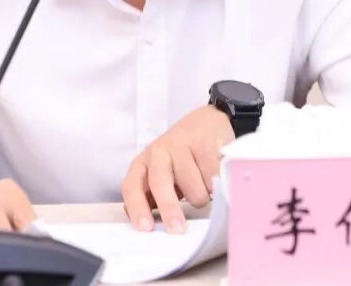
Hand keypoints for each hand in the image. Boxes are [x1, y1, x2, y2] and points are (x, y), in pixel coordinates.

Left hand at [121, 105, 234, 233]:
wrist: (208, 122)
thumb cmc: (182, 155)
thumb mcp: (163, 174)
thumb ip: (153, 195)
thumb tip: (148, 220)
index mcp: (144, 162)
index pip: (132, 186)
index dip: (138, 207)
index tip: (146, 227)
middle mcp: (159, 151)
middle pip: (160, 184)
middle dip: (170, 210)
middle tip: (178, 229)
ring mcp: (181, 144)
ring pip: (194, 188)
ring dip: (204, 195)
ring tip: (205, 184)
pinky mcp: (204, 143)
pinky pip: (213, 178)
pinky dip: (217, 183)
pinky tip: (216, 173)